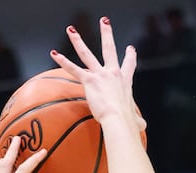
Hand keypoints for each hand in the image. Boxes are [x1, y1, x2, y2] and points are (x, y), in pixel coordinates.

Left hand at [51, 16, 146, 134]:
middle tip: (104, 22)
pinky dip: (63, 61)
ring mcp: (100, 74)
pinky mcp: (89, 80)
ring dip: (78, 40)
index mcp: (125, 80)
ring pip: (87, 53)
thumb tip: (141, 127)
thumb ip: (137, 121)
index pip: (129, 64)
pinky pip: (73, 69)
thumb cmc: (126, 121)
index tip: (130, 48)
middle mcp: (113, 73)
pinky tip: (54, 54)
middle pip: (109, 48)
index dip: (130, 56)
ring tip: (71, 30)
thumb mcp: (135, 120)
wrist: (118, 118)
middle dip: (107, 33)